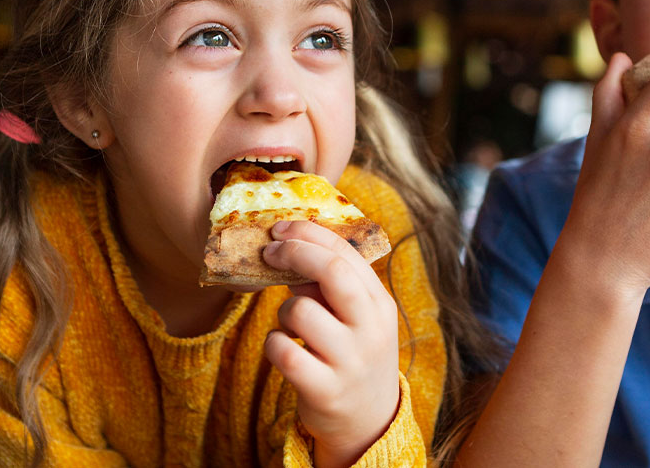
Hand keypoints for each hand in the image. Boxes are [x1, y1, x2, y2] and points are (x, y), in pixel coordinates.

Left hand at [262, 220, 399, 467]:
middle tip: (270, 252)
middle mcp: (371, 329)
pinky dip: (274, 344)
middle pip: (331, 271)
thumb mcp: (358, 318)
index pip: (347, 252)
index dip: (309, 233)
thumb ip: (334, 285)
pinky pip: (282, 351)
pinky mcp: (325, 390)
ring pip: (299, 311)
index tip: (281, 228)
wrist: (369, 421)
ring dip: (283, 312)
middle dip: (295, 252)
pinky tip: (284, 350)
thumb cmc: (353, 354)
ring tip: (292, 325)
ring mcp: (350, 361)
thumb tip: (291, 244)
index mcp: (380, 303)